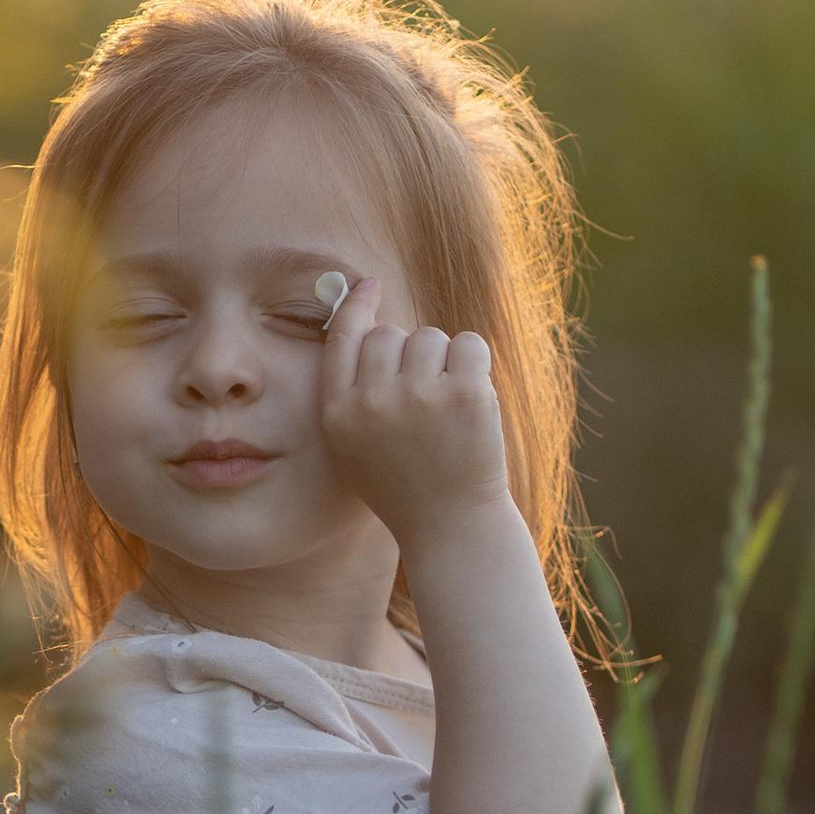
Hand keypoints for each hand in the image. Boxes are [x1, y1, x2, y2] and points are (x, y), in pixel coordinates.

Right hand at [319, 275, 511, 553]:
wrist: (452, 528)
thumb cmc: (405, 484)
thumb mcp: (357, 447)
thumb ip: (352, 391)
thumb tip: (366, 317)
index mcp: (339, 414)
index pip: (342, 339)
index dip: (355, 306)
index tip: (369, 285)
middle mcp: (373, 402)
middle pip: (389, 334)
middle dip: (409, 355)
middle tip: (424, 400)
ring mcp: (419, 396)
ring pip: (430, 337)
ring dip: (444, 361)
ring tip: (448, 409)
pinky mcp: (465, 394)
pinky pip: (469, 344)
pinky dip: (475, 364)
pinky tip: (472, 401)